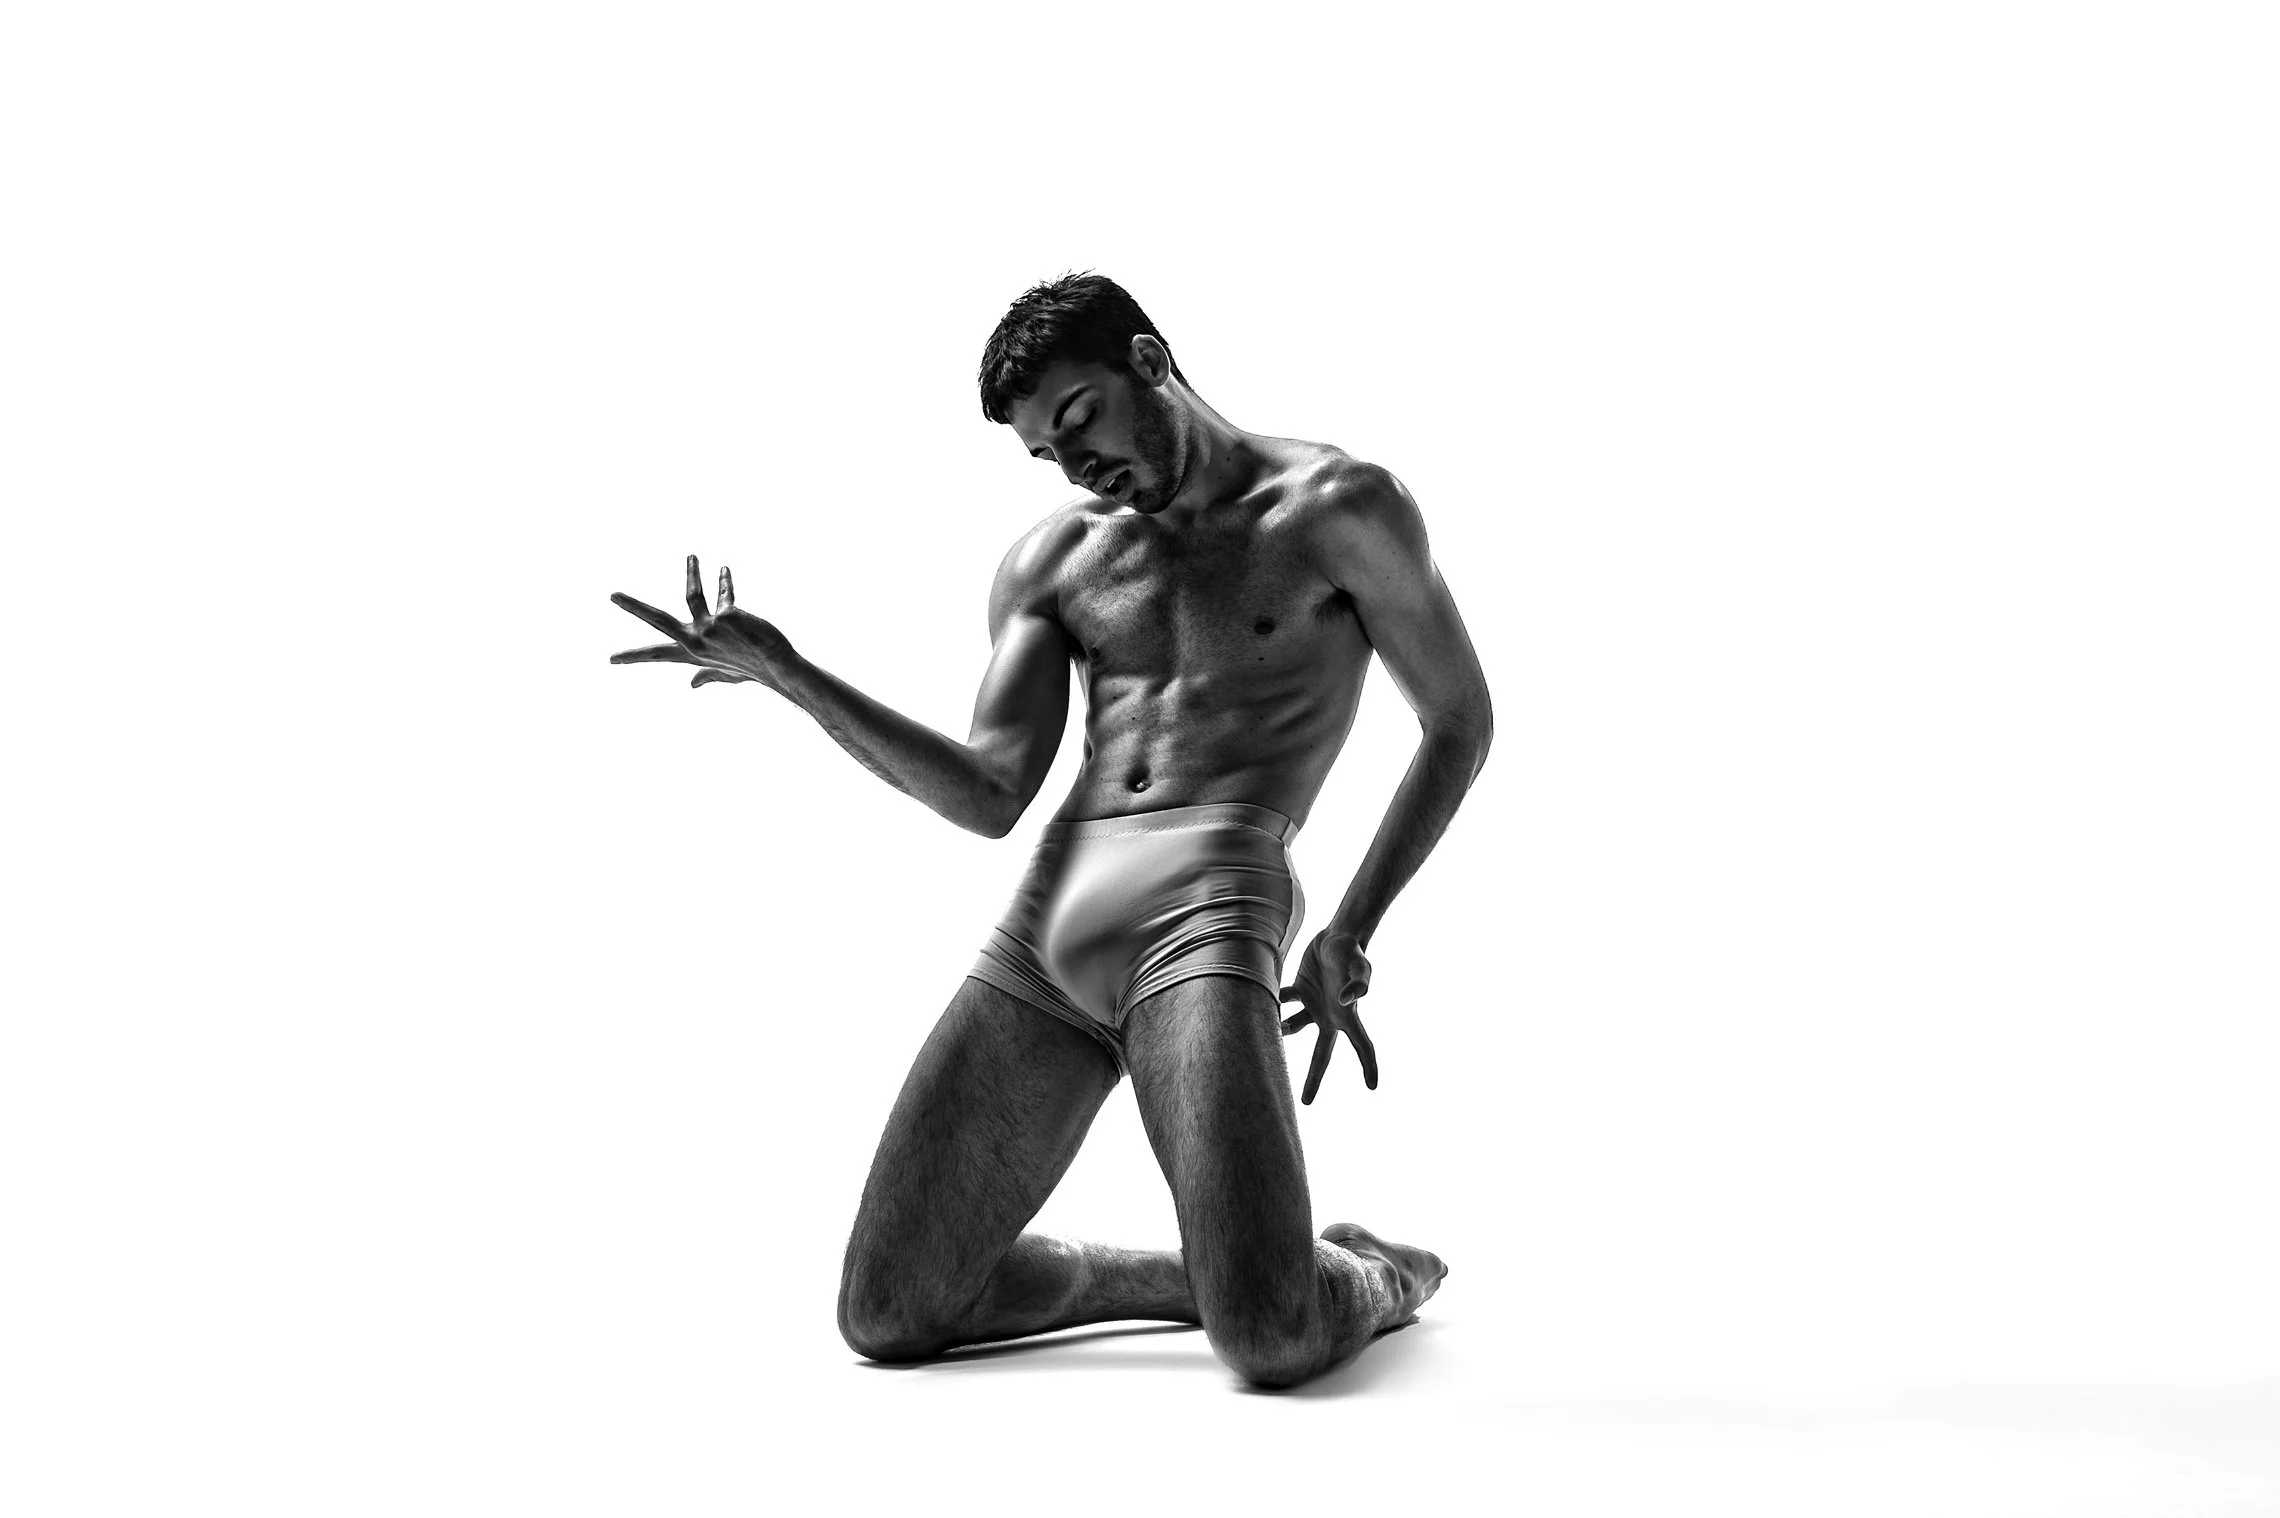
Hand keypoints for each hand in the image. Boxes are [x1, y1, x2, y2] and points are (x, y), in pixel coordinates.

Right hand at [610, 555, 790, 688]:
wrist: (777, 666)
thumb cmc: (753, 670)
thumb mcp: (726, 675)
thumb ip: (708, 676)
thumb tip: (693, 684)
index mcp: (692, 654)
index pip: (657, 655)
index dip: (633, 656)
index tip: (610, 658)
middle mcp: (696, 641)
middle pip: (658, 620)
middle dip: (633, 607)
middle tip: (612, 595)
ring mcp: (709, 628)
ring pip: (691, 595)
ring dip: (692, 572)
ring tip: (692, 555)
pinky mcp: (726, 616)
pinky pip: (723, 593)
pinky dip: (725, 581)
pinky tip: (725, 570)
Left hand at [1279, 927, 1377, 1103]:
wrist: (1338, 934)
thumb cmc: (1353, 952)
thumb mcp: (1361, 967)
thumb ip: (1359, 985)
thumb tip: (1348, 1001)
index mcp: (1348, 1016)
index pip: (1363, 1046)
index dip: (1368, 1066)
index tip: (1372, 1087)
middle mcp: (1330, 1016)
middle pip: (1321, 1055)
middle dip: (1314, 1078)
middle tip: (1306, 1102)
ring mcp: (1313, 1005)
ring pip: (1294, 1028)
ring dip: (1283, 1032)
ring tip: (1273, 1032)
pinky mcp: (1300, 990)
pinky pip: (1283, 1002)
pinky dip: (1273, 1002)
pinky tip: (1265, 997)